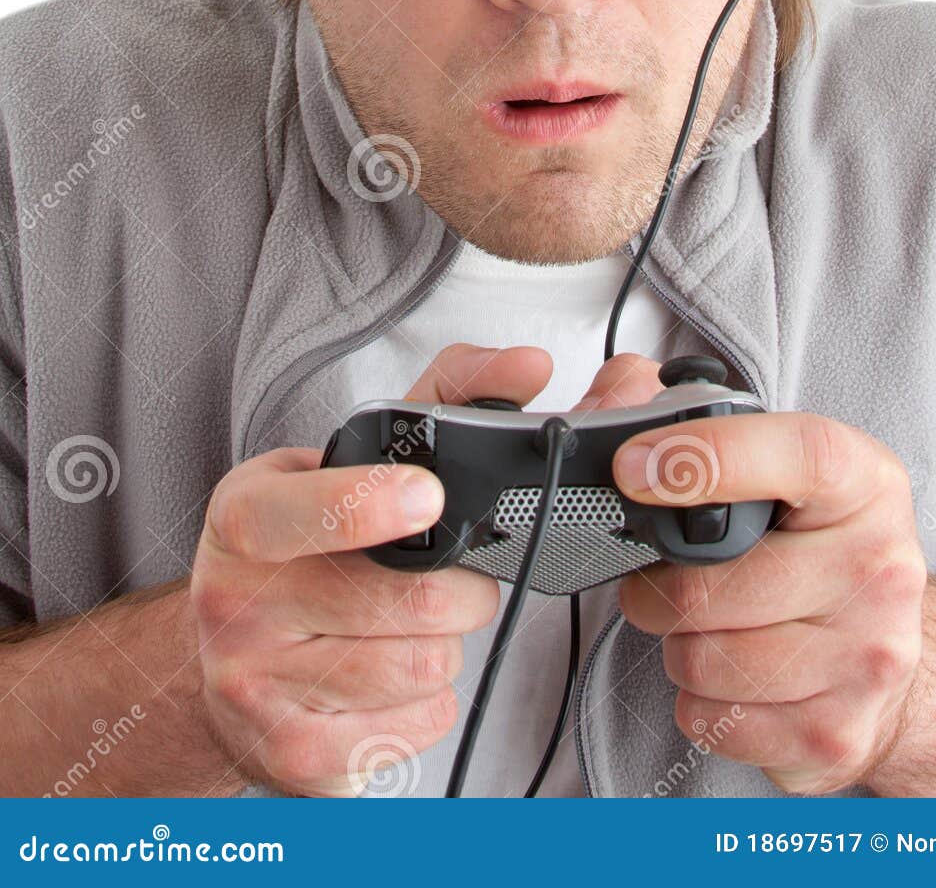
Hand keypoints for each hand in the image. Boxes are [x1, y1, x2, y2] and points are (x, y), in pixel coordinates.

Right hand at [190, 342, 551, 795]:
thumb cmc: (299, 547)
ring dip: (447, 645)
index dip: (371, 505)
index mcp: (245, 516)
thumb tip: (530, 364)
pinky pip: (416, 730)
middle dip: (463, 589)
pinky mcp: (293, 760)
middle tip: (451, 577)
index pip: (306, 512)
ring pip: (424, 667)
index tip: (425, 497)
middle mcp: (238, 603)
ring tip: (413, 626)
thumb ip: (442, 397)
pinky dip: (429, 704)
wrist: (217, 663)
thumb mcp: (345, 459)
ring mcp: (257, 689)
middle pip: (410, 603)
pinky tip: (394, 679)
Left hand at [610, 401, 926, 793]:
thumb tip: (615, 399)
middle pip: (710, 587)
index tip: (634, 466)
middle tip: (659, 576)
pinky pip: (714, 720)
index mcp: (865, 482)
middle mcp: (880, 569)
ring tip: (706, 623)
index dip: (704, 457)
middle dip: (656, 584)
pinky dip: (700, 700)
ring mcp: (866, 658)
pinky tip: (731, 673)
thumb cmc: (818, 544)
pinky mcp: (837, 735)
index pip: (794, 454)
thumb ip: (690, 414)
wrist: (892, 648)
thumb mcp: (779, 461)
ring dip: (678, 644)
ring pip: (702, 659)